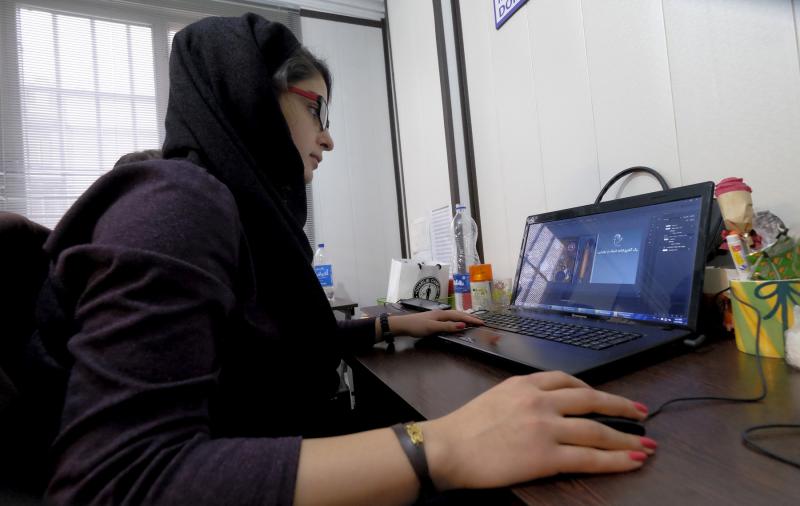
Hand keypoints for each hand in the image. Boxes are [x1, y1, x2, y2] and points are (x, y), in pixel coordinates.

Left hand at [388, 310, 483, 337]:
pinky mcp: (433, 319)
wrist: (403, 325)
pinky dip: (456, 319)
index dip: (471, 320)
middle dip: (469, 317)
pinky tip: (455, 321)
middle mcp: (441, 313)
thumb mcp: (433, 327)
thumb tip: (463, 325)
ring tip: (471, 320)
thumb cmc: (417, 326)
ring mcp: (437, 315)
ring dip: (463, 317)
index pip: (460, 316)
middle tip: (480, 321)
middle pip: (458, 314)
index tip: (482, 323)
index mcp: (442, 314)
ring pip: (454, 315)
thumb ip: (448, 326)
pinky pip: (449, 317)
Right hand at [421, 371, 653, 489]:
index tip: (606, 397)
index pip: (569, 381)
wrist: (447, 448)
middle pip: (590, 400)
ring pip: (596, 429)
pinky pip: (589, 457)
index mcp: (525, 385)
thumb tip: (543, 408)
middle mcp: (539, 401)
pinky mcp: (546, 456)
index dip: (594, 390)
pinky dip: (615, 459)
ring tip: (646, 444)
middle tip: (641, 412)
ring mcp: (544, 427)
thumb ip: (521, 398)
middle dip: (620, 406)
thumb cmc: (464, 428)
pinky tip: (632, 461)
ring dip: (626, 437)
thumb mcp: (494, 399)